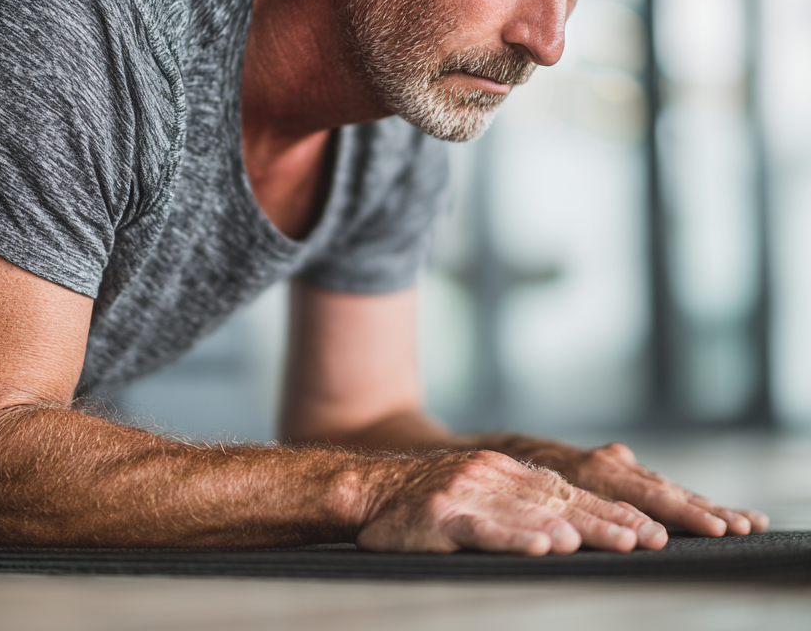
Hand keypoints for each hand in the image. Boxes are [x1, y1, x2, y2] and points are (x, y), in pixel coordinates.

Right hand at [356, 449, 668, 553]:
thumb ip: (520, 500)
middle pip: (563, 500)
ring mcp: (469, 493)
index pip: (571, 491)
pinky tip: (546, 548)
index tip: (655, 530)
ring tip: (617, 544)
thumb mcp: (478, 491)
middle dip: (612, 521)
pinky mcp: (444, 516)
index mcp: (506, 471)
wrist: (365, 492)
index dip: (614, 510)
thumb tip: (573, 520)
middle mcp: (493, 476)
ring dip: (579, 529)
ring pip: (533, 513)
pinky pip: (487, 529)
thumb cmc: (425, 503)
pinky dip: (519, 538)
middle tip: (653, 540)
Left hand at [509, 440, 769, 537]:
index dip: (682, 514)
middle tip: (742, 526)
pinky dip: (683, 498)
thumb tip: (630, 529)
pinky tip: (711, 512)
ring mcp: (615, 462)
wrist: (500, 452)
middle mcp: (609, 462)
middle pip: (664, 490)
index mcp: (593, 470)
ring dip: (702, 504)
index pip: (647, 496)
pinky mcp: (617, 467)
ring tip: (743, 521)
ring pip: (664, 486)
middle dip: (705, 509)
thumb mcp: (540, 497)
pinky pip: (654, 485)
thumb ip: (582, 509)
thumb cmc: (515, 481)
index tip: (714, 528)